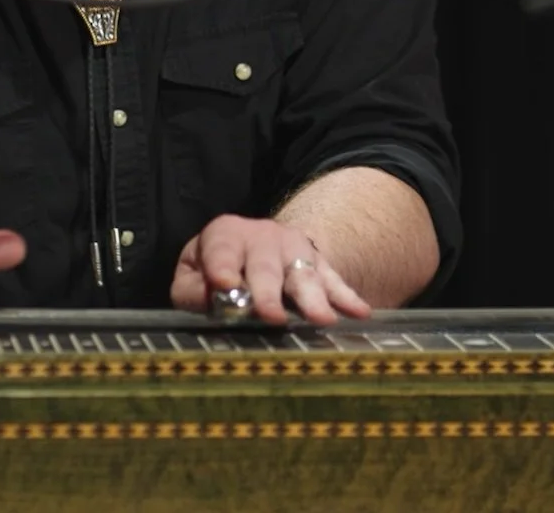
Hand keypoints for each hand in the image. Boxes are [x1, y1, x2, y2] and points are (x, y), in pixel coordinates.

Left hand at [170, 214, 370, 324]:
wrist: (258, 247)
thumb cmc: (219, 269)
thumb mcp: (193, 276)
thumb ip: (193, 291)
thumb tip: (212, 303)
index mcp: (225, 235)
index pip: (221, 250)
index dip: (223, 267)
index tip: (225, 286)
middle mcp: (262, 236)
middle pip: (265, 265)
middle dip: (268, 293)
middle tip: (273, 318)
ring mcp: (294, 248)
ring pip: (303, 273)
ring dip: (313, 297)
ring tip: (322, 319)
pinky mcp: (319, 263)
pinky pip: (334, 280)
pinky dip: (347, 297)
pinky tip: (360, 313)